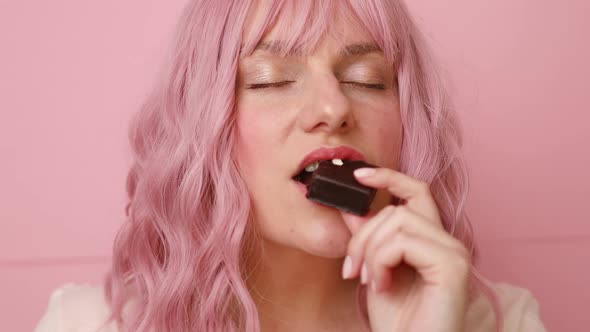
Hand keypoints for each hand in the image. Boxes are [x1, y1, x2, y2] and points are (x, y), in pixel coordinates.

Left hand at [340, 167, 469, 331]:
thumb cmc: (397, 322)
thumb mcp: (373, 271)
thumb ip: (368, 238)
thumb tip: (351, 208)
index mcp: (431, 242)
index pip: (416, 192)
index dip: (389, 177)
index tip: (358, 174)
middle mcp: (448, 243)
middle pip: (397, 210)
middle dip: (363, 236)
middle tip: (350, 269)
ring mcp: (454, 253)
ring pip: (398, 221)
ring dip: (370, 251)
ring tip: (367, 281)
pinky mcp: (453, 266)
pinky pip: (404, 242)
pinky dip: (381, 262)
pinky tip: (381, 287)